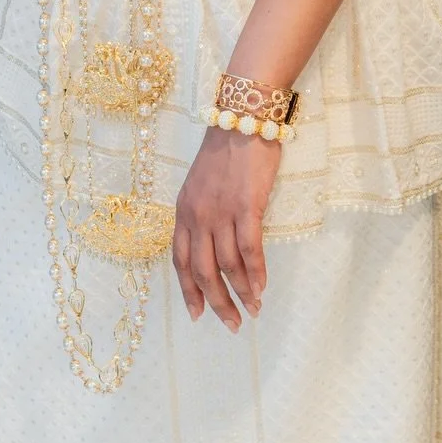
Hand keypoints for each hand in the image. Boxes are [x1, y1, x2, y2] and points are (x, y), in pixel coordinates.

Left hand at [172, 126, 281, 329]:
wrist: (242, 118)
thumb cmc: (227, 150)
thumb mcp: (201, 184)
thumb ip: (202, 212)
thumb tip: (213, 242)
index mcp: (183, 211)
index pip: (180, 261)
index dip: (189, 291)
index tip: (198, 314)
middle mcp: (197, 216)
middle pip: (203, 271)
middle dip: (216, 303)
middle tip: (231, 324)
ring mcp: (220, 212)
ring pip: (227, 266)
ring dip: (241, 293)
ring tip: (253, 310)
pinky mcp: (246, 207)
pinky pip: (249, 250)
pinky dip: (256, 273)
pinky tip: (262, 287)